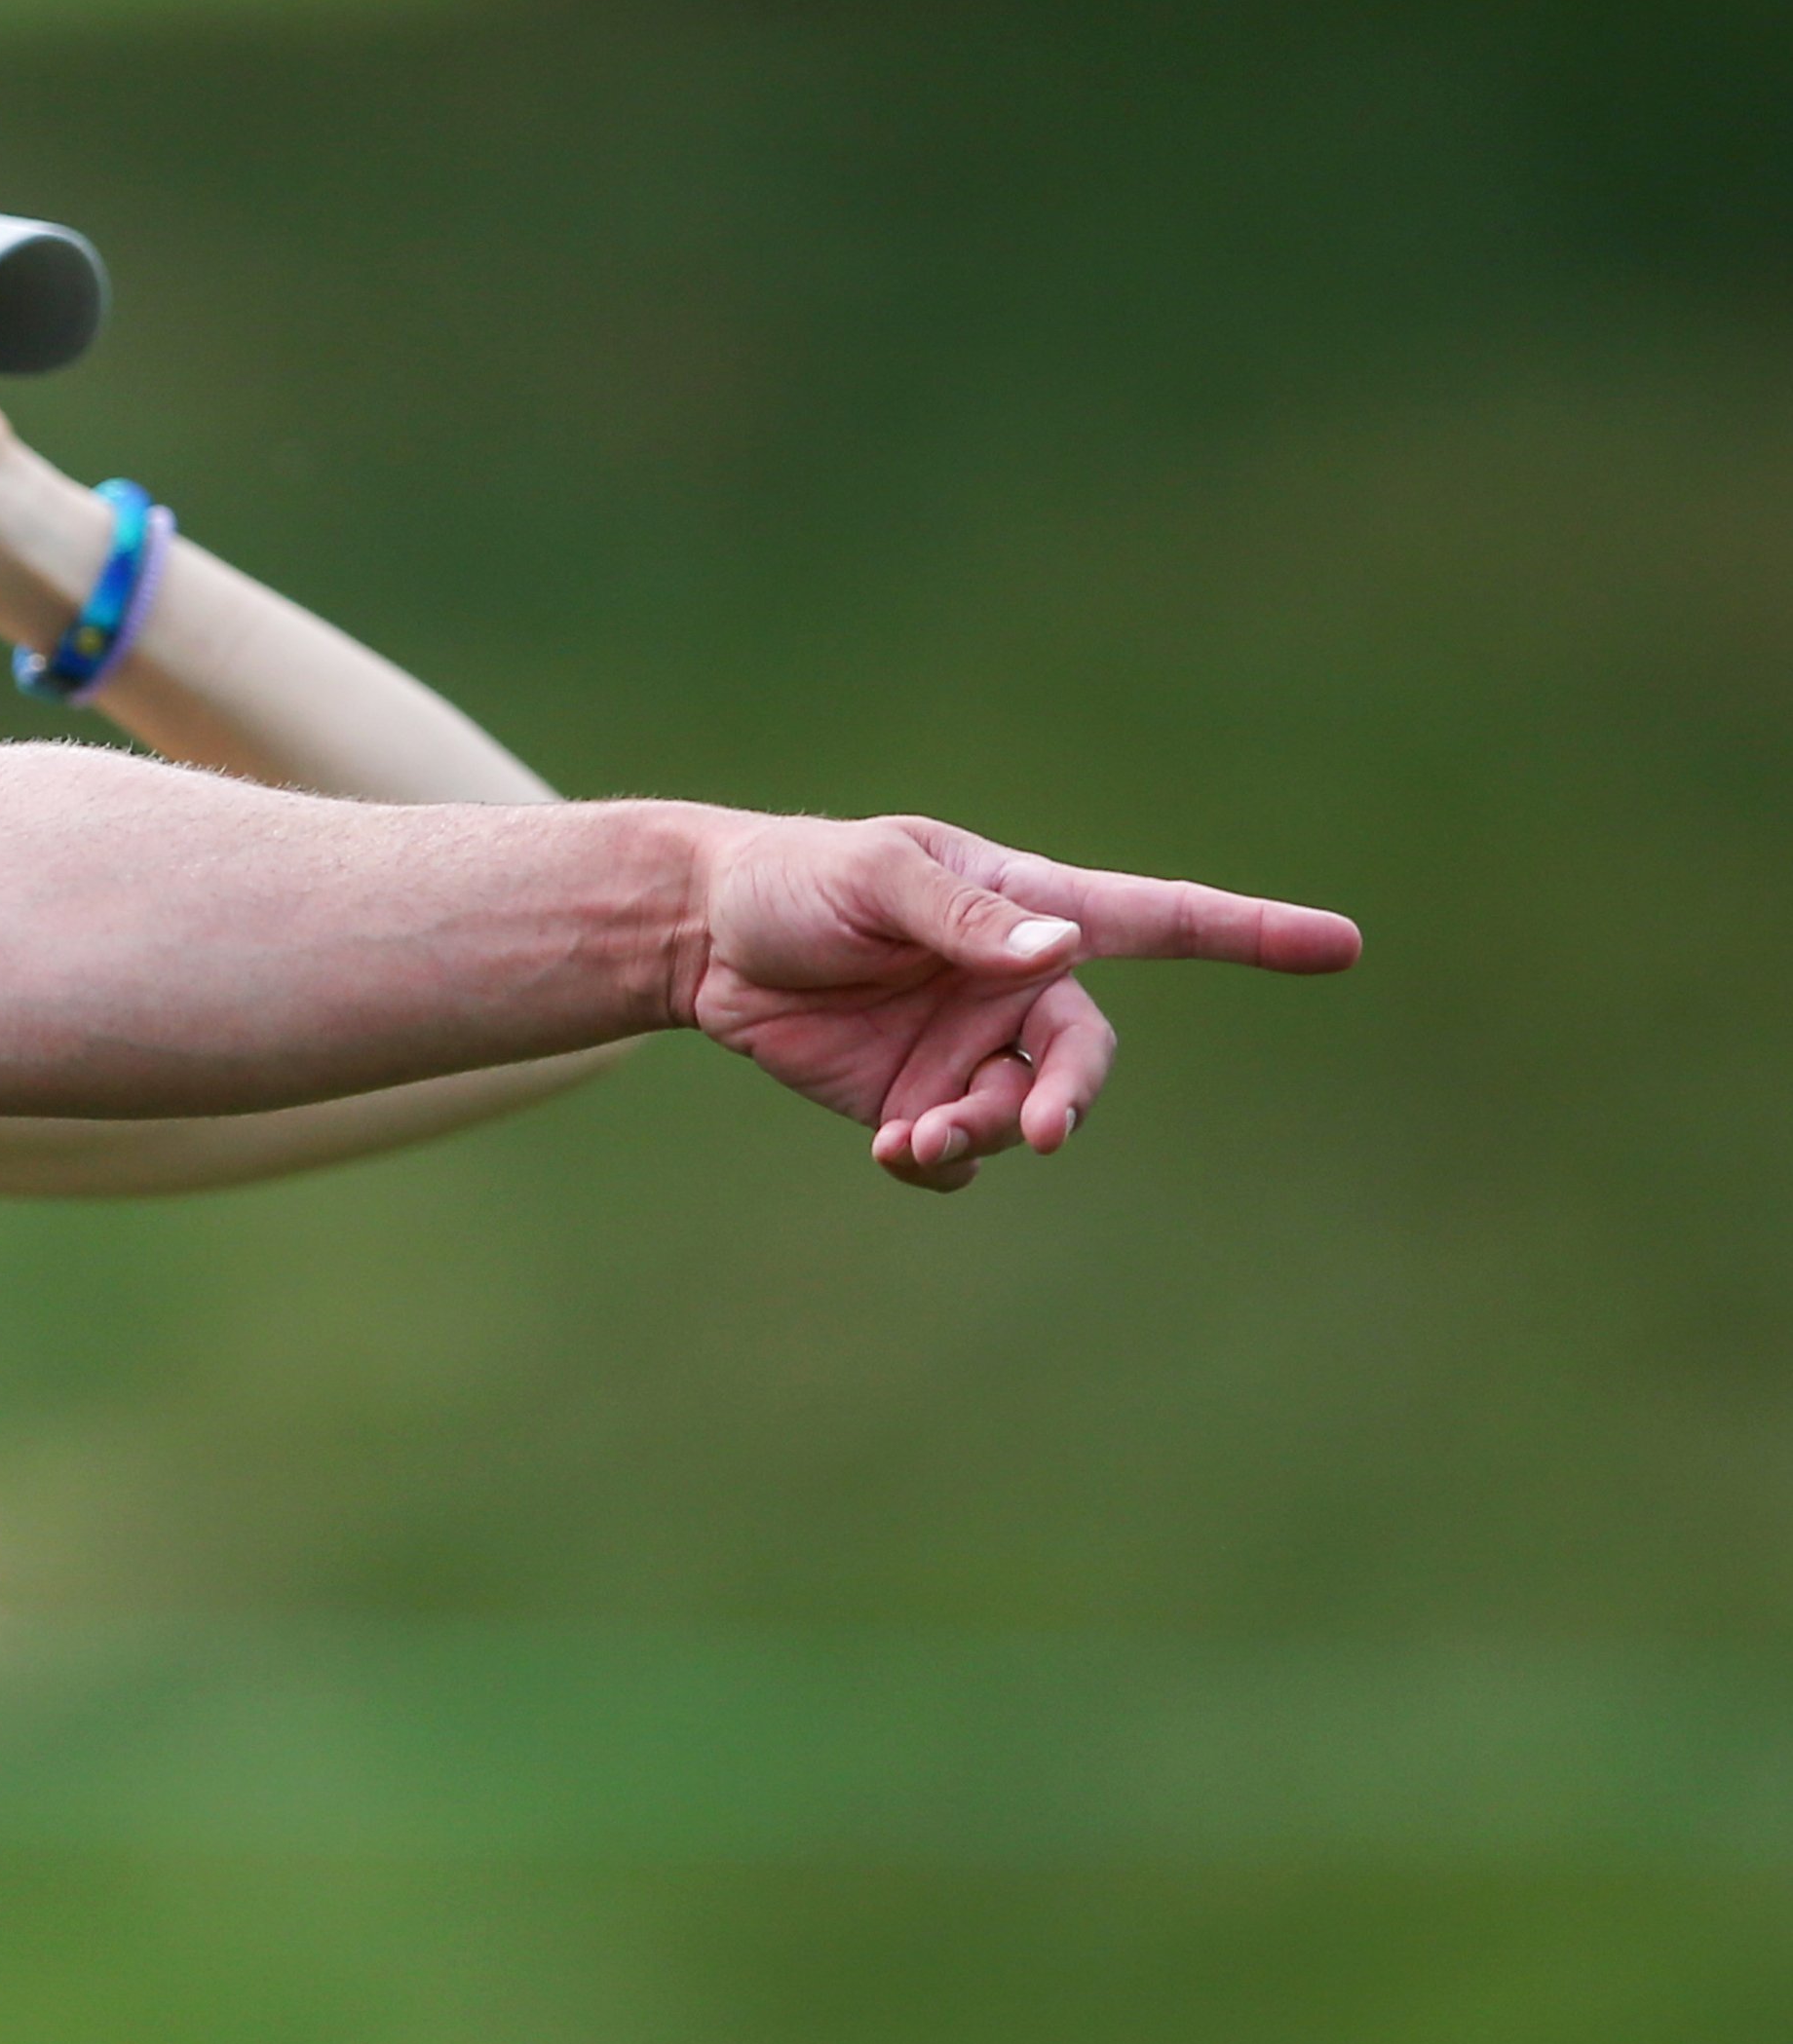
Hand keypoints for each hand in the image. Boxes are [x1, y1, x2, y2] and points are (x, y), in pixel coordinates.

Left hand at [679, 813, 1359, 1190]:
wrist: (702, 937)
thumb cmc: (796, 880)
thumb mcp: (874, 877)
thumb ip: (962, 917)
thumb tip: (1056, 952)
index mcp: (1028, 910)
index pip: (1161, 920)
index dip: (1251, 932)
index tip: (1342, 944)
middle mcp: (1013, 986)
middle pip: (1084, 1057)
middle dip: (1070, 1098)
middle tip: (1046, 1132)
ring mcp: (967, 1050)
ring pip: (1019, 1115)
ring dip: (982, 1134)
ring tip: (912, 1141)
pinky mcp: (914, 1102)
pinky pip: (957, 1159)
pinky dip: (937, 1166)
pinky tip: (892, 1153)